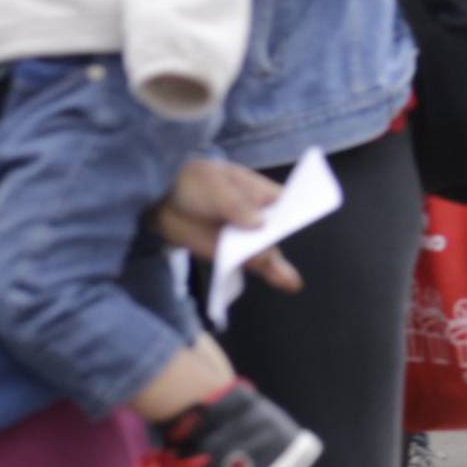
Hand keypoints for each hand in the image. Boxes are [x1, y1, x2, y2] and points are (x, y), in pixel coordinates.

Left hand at [149, 159, 303, 295]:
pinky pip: (249, 265)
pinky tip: (283, 283)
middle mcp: (260, 217)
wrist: (164, 201)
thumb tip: (259, 224)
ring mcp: (246, 238)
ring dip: (278, 266)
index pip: (286, 201)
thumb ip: (235, 205)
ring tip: (289, 281)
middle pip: (278, 230)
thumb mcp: (215, 187)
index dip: (297, 208)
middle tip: (276, 249)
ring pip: (267, 252)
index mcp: (261, 193)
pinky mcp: (232, 255)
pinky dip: (264, 274)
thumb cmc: (197, 183)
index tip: (302, 217)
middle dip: (280, 240)